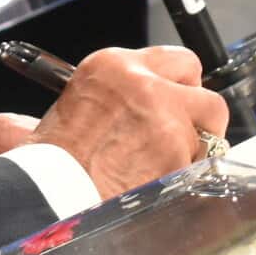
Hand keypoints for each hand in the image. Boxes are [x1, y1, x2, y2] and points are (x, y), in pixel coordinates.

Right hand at [27, 45, 229, 198]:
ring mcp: (166, 122)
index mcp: (116, 66)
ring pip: (208, 139)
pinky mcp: (176, 158)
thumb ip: (124, 95)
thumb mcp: (80, 103)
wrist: (47, 193)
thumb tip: (156, 104)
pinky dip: (185, 181)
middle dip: (201, 122)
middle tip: (183, 140)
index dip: (185, 88)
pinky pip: (199, 170)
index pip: (181, 61)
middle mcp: (145, 86)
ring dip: (191, 156)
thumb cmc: (54, 157)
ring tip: (156, 170)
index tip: (182, 103)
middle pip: (207, 98)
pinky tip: (155, 187)